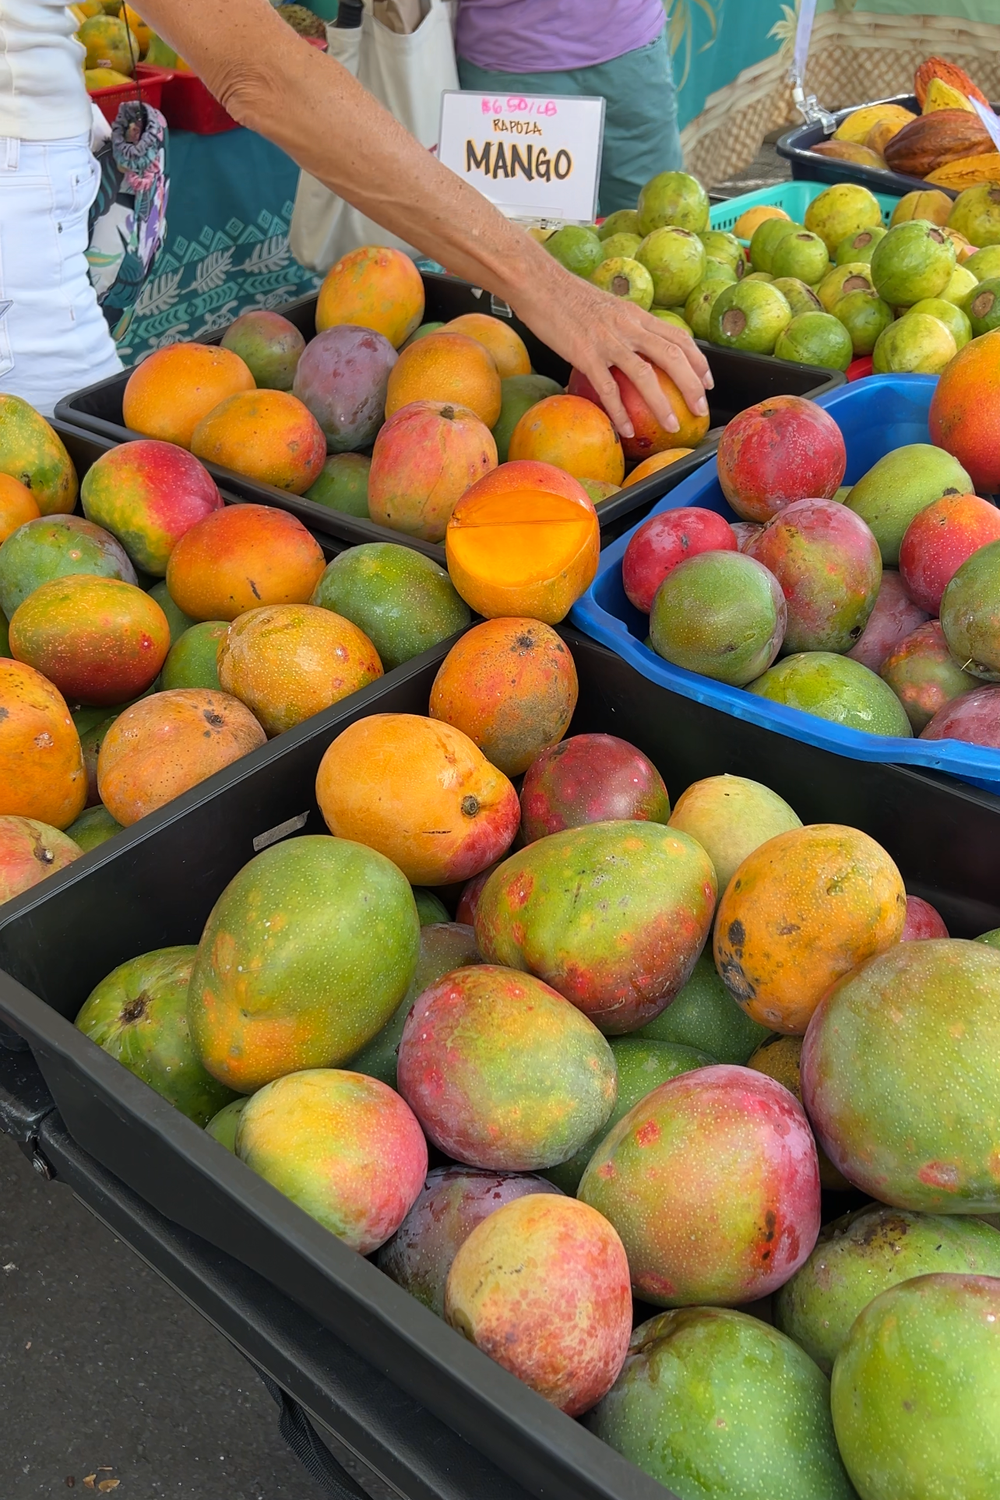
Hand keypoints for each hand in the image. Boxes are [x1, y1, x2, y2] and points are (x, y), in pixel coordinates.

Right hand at [510, 261, 713, 440]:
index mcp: (637, 315)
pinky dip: (620, 412)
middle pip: (672, 357)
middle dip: (691, 386)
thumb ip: (627, 326)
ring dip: (662, 404)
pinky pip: (608, 389)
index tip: (707, 382)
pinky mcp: (585, 355)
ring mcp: (608, 342)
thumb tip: (638, 345)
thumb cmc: (568, 297)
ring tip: (672, 426)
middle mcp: (629, 327)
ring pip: (645, 376)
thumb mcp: (609, 307)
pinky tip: (625, 429)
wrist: (541, 284)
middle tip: (700, 410)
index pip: (679, 337)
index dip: (698, 361)